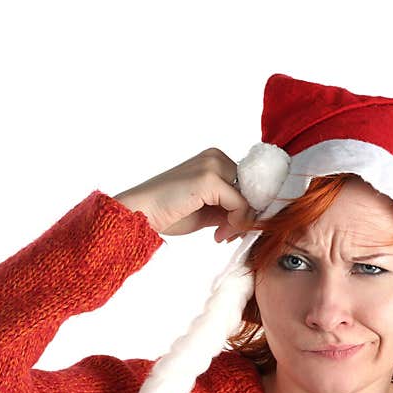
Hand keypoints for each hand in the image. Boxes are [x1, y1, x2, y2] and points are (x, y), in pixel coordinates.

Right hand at [114, 147, 254, 240]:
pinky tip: (218, 234)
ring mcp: (213, 165)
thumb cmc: (168, 212)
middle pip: (251, 189)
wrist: (140, 213)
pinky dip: (235, 223)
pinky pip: (240, 204)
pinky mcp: (210, 179)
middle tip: (228, 235)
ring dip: (240, 222)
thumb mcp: (208, 210)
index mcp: (214, 159)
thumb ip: (228, 209)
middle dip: (245, 215)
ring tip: (221, 236)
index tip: (234, 229)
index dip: (247, 208)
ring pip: (248, 197)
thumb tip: (251, 218)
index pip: (248, 183)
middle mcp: (215, 157)